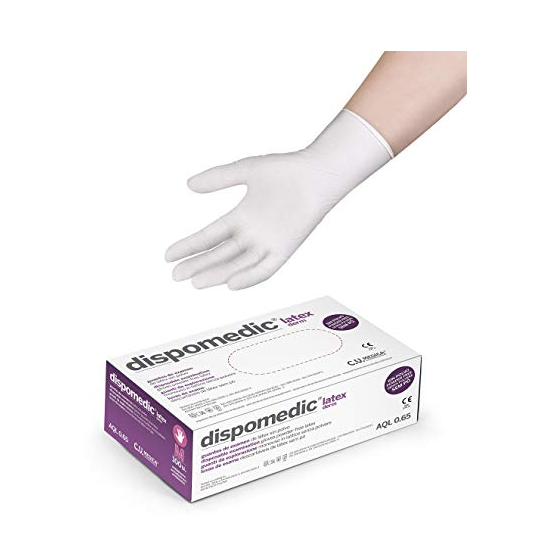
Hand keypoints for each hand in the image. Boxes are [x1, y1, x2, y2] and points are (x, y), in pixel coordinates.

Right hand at [165, 110, 392, 289]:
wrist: (317, 173)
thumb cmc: (285, 170)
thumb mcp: (245, 171)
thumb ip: (218, 178)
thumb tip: (189, 184)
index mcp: (241, 217)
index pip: (209, 237)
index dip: (189, 246)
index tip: (168, 256)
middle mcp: (252, 234)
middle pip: (219, 255)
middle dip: (197, 265)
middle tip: (175, 276)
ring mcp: (268, 243)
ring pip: (237, 264)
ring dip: (217, 274)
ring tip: (196, 282)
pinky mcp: (285, 249)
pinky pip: (265, 268)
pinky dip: (250, 277)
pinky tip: (231, 284)